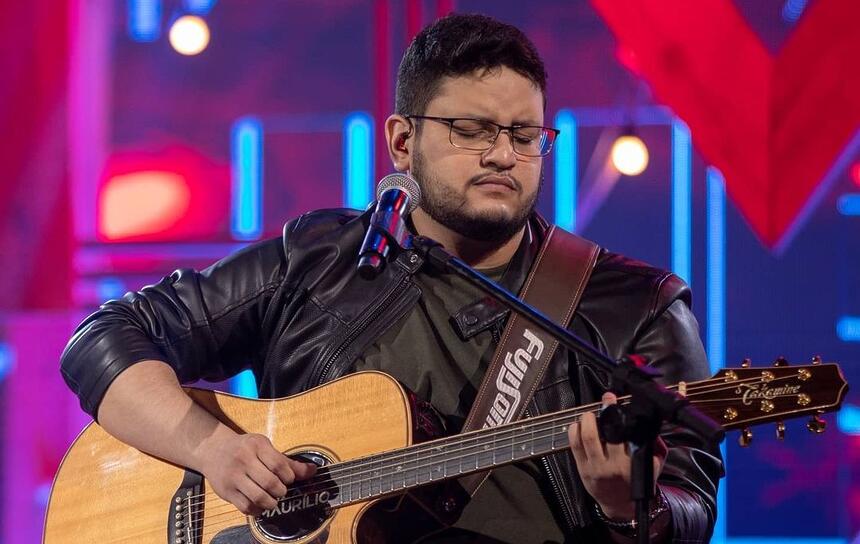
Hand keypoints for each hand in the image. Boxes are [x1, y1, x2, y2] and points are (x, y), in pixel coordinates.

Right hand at [200, 431, 316, 514]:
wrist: (213, 450)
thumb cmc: (245, 448)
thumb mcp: (264, 447)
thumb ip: (287, 461)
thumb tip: (313, 471)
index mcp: (256, 446)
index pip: (279, 465)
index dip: (289, 476)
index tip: (289, 479)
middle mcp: (243, 460)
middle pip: (270, 483)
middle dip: (281, 491)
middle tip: (281, 490)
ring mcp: (233, 477)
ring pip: (259, 497)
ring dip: (272, 502)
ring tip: (273, 499)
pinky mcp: (226, 492)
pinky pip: (246, 507)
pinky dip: (258, 510)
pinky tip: (261, 505)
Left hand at [568, 392, 667, 519]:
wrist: (620, 505)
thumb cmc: (635, 483)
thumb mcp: (652, 467)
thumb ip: (654, 447)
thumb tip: (649, 424)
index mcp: (631, 464)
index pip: (626, 433)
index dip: (619, 413)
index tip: (615, 399)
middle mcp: (613, 465)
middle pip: (607, 432)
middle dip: (605, 411)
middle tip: (606, 400)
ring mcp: (595, 467)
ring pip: (587, 437)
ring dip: (587, 419)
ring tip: (590, 414)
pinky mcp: (581, 469)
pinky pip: (574, 445)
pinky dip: (574, 430)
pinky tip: (578, 424)